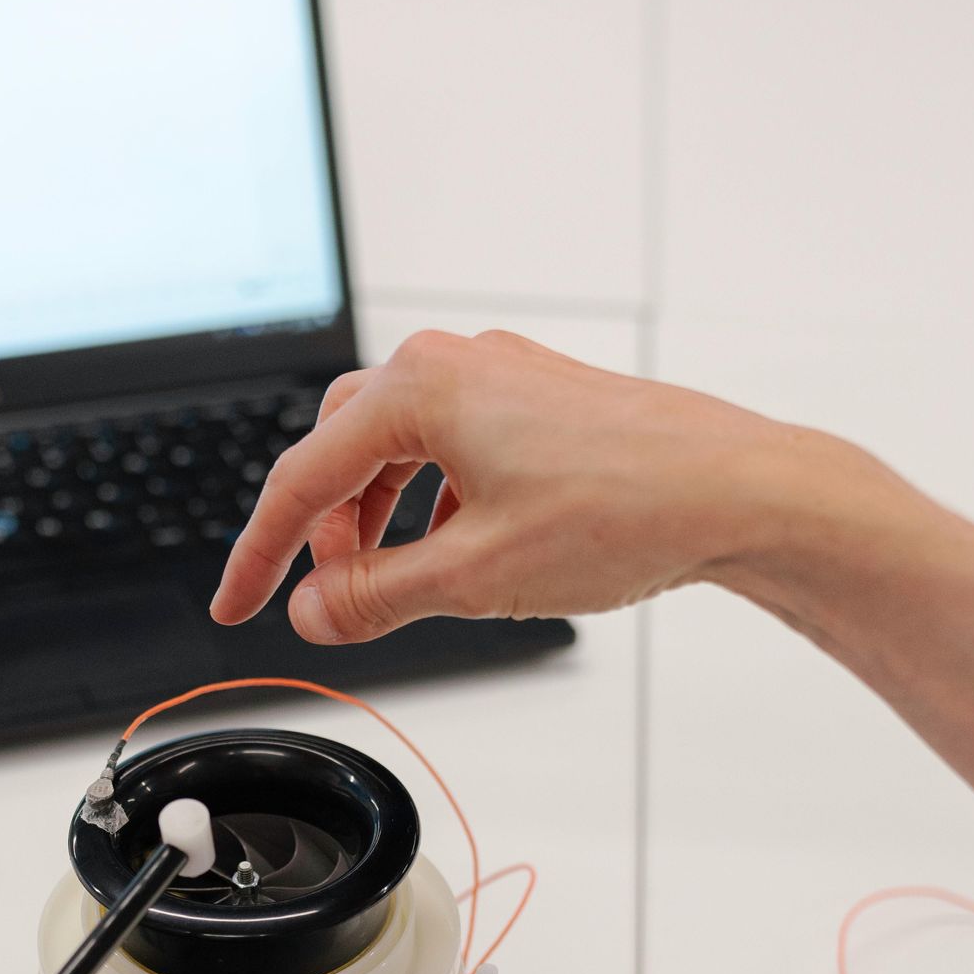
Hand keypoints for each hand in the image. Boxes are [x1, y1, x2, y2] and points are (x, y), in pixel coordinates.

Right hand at [212, 325, 862, 644]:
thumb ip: (376, 596)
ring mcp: (501, 374)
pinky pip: (451, 444)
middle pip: (343, 450)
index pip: (303, 478)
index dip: (261, 554)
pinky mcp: (538, 397)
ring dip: (378, 519)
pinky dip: (431, 501)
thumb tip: (316, 611)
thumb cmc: (626, 510)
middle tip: (326, 598)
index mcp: (420, 388)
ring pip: (398, 447)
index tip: (236, 604)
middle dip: (324, 529)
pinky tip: (458, 552)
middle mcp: (454, 362)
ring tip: (392, 585)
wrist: (738, 491)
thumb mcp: (475, 576)